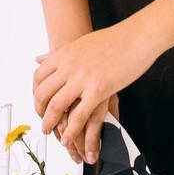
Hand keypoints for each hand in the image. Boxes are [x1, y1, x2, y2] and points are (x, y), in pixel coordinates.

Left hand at [33, 22, 160, 160]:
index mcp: (63, 54)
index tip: (39, 103)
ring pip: (56, 107)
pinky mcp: (99, 90)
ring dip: (50, 124)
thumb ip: (60, 55)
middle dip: (40, 112)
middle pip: (43, 94)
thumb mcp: (80, 43)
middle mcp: (69, 66)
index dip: (36, 94)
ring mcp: (82, 78)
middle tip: (43, 121)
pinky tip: (68, 139)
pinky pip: (78, 116)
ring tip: (50, 133)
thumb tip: (40, 59)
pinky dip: (71, 131)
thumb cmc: (114, 39)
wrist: (137, 36)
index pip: (38, 77)